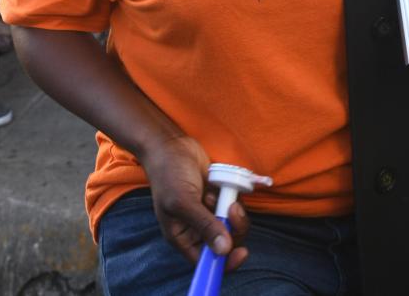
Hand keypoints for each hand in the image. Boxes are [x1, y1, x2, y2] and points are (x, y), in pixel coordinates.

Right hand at [141, 133, 250, 270]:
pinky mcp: (219, 198)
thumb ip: (204, 225)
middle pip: (226, 243)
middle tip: (232, 209)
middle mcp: (197, 229)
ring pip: (234, 224)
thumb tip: (223, 250)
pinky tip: (217, 185)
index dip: (224, 262)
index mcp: (183, 237)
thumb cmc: (168, 174)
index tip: (240, 252)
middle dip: (233, 227)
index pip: (206, 261)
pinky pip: (235, 205)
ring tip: (217, 193)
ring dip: (232, 210)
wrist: (171, 145)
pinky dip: (232, 196)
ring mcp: (209, 214)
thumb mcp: (182, 201)